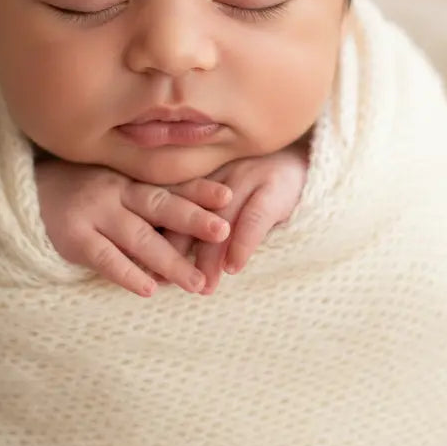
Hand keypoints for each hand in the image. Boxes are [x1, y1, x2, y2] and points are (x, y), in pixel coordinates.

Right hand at [35, 159, 232, 296]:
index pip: (171, 185)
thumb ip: (143, 200)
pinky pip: (105, 258)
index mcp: (129, 180)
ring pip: (139, 237)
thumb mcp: (112, 186)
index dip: (200, 190)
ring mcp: (95, 213)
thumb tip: (189, 229)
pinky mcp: (74, 237)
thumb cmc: (78, 193)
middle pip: (161, 205)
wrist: (25, 194)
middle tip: (224, 232)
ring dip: (170, 260)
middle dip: (194, 219)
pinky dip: (128, 273)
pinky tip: (148, 289)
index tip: (230, 196)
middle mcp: (116, 192)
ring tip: (197, 282)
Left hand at [160, 136, 309, 294]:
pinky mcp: (274, 186)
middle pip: (190, 213)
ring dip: (209, 255)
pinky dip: (243, 242)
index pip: (170, 205)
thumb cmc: (256, 186)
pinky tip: (234, 267)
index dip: (156, 236)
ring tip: (203, 286)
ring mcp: (246, 176)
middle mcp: (217, 173)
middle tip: (166, 282)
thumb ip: (195, 218)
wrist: (303, 159)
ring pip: (221, 219)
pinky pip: (256, 217)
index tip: (143, 267)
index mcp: (200, 175)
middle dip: (176, 249)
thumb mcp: (222, 196)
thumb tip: (162, 260)